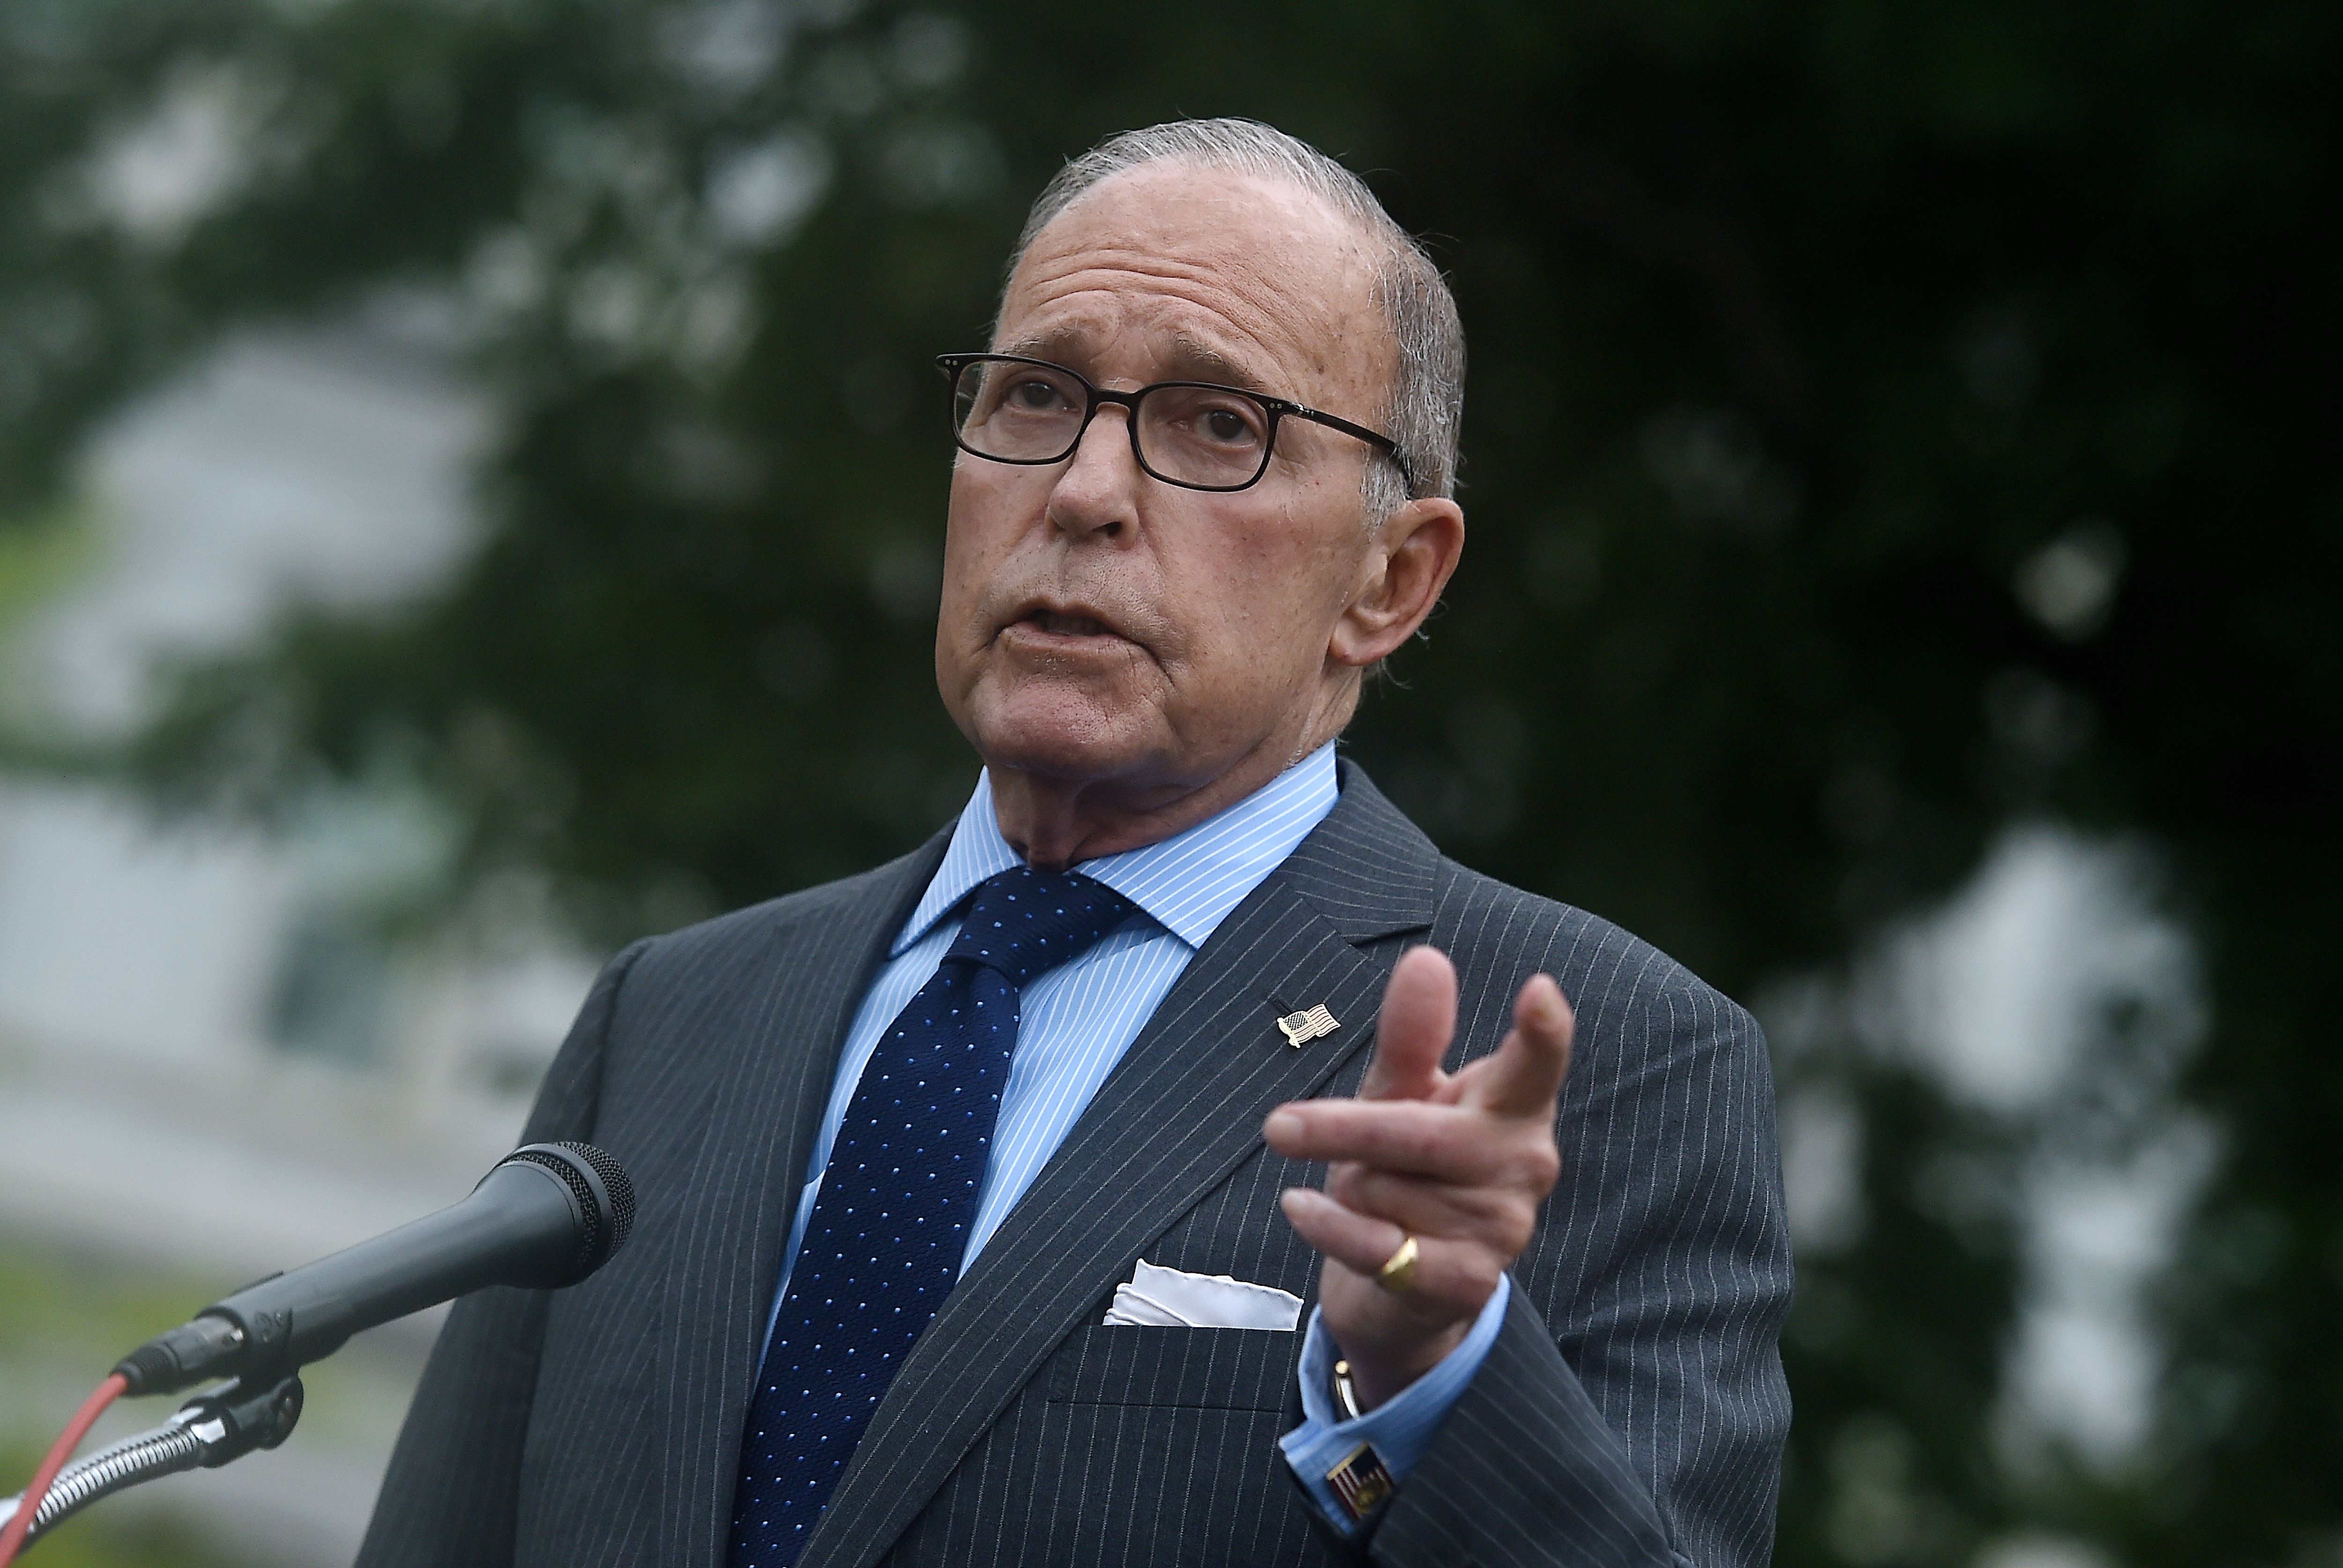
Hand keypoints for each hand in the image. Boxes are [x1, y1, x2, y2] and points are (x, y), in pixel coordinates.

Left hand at [1264, 947, 1573, 1409]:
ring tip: (1365, 1198)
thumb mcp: (1401, 1096)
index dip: (1542, 1031)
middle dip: (1342, 1130)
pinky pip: (1377, 1244)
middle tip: (1277, 1127)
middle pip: (1421, 1132)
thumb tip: (1427, 959)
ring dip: (1351, 1188)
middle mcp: (1524, 1164)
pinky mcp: (1467, 1282)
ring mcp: (1502, 1227)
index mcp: (1514, 1107)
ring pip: (1387, 1188)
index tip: (1539, 992)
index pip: (1536, 1063)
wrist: (1399, 1286)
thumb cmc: (1404, 1170)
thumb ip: (1411, 1035)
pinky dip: (1328, 1225)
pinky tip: (1304, 1208)